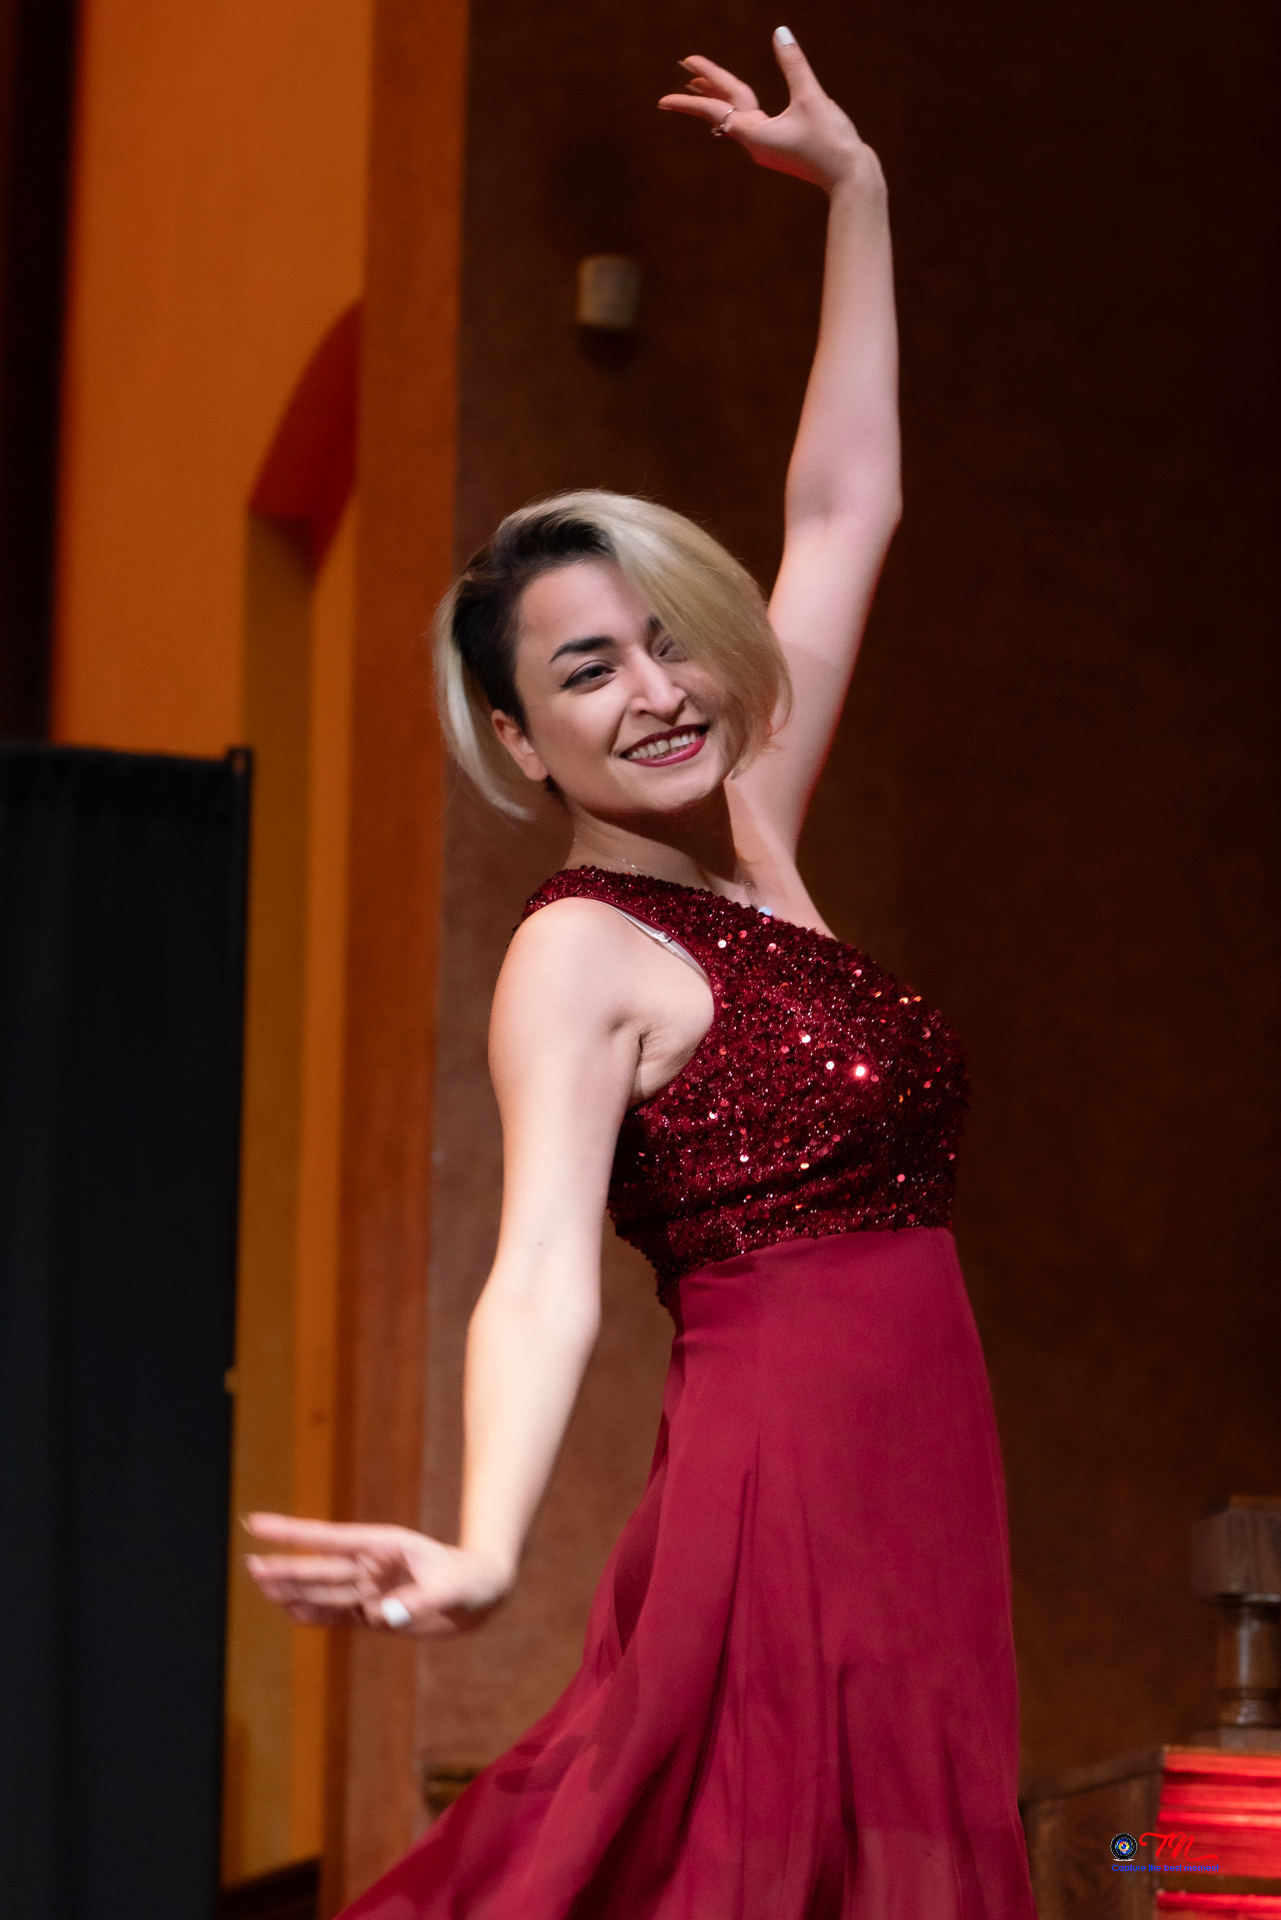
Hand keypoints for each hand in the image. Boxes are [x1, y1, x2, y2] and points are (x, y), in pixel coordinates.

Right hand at [243, 1512, 511, 1637]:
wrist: (484, 1593)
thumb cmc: (472, 1580)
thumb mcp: (452, 1588)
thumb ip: (418, 1600)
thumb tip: (383, 1616)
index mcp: (384, 1545)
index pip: (330, 1538)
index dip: (293, 1532)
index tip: (258, 1523)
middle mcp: (372, 1565)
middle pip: (320, 1568)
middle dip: (286, 1567)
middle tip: (250, 1566)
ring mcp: (372, 1589)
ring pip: (324, 1591)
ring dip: (294, 1589)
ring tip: (262, 1585)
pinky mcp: (377, 1613)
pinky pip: (338, 1615)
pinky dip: (314, 1614)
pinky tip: (290, 1610)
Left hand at [658, 28, 869, 193]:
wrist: (850, 179)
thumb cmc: (832, 143)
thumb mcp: (812, 98)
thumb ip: (794, 65)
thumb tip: (780, 33)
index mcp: (756, 132)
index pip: (718, 104)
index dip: (699, 87)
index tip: (673, 83)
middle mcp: (755, 143)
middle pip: (722, 110)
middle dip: (702, 89)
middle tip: (684, 68)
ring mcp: (766, 148)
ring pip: (735, 117)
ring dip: (718, 98)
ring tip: (700, 85)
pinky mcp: (779, 149)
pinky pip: (750, 124)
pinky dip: (739, 108)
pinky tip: (741, 104)